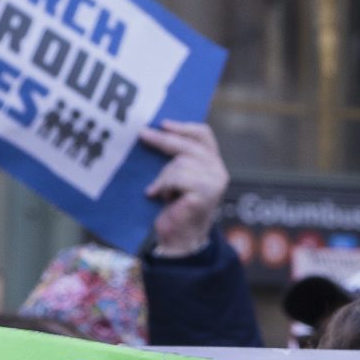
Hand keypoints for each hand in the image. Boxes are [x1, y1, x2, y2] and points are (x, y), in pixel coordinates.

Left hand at [142, 120, 227, 256]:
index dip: (183, 127)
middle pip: (188, 145)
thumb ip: (174, 158)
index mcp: (212, 163)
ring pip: (180, 163)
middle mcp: (218, 170)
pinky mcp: (206, 193)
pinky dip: (164, 186)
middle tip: (141, 134)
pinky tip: (161, 197)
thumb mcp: (174, 176)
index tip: (162, 124)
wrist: (178, 236)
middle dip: (162, 139)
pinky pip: (177, 178)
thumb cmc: (173, 205)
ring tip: (161, 191)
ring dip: (164, 177)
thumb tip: (151, 132)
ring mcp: (215, 182)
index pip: (203, 135)